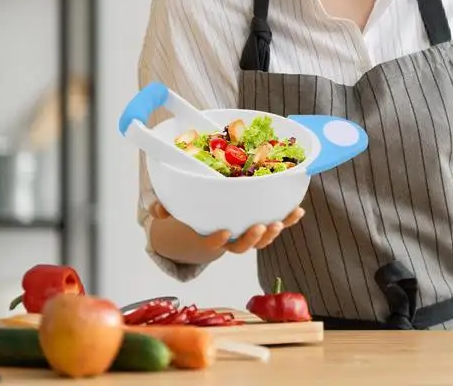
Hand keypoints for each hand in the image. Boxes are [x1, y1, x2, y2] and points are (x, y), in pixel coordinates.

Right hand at [148, 200, 304, 253]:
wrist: (210, 213)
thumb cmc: (191, 209)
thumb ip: (163, 207)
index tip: (223, 232)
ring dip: (273, 232)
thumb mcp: (175, 207)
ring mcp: (249, 231)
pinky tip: (298, 210)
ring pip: (262, 238)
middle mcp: (232, 238)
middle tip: (260, 227)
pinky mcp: (264, 221)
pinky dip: (289, 218)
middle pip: (243, 246)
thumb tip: (155, 209)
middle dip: (253, 239)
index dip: (217, 241)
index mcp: (210, 235)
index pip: (212, 243)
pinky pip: (278, 221)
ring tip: (279, 222)